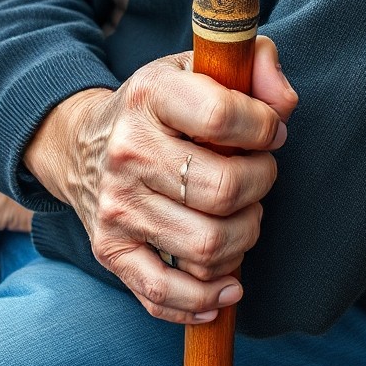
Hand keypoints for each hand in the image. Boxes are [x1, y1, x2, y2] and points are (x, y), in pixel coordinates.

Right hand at [24, 35, 296, 324]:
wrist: (81, 143)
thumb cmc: (160, 107)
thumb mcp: (199, 66)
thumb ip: (254, 66)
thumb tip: (285, 105)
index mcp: (151, 96)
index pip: (220, 117)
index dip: (264, 127)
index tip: (271, 131)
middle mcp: (128, 150)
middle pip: (223, 189)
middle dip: (260, 184)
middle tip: (258, 173)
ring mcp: (117, 205)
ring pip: (207, 246)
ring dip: (244, 236)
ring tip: (241, 215)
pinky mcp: (109, 249)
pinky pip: (164, 293)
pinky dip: (206, 299)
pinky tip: (228, 284)